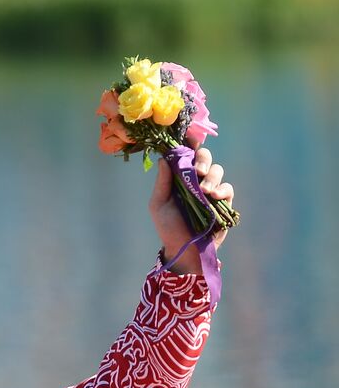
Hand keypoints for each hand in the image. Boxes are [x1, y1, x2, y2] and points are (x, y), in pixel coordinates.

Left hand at [149, 144, 234, 275]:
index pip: (185, 155)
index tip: (191, 138)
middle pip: (205, 158)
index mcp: (179, 177)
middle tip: (198, 171)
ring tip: (205, 191)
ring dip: (212, 177)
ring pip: (217, 171)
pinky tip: (215, 197)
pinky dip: (223, 190)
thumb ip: (163, 182)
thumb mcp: (159, 204)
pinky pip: (228, 189)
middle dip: (203, 159)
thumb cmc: (168, 227)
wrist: (185, 249)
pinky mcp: (224, 202)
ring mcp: (210, 190)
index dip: (189, 144)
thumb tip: (164, 158)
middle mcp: (195, 180)